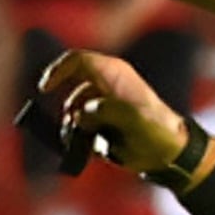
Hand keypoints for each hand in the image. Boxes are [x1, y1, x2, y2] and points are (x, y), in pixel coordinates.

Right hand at [34, 47, 185, 176]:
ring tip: (88, 144)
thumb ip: (105, 111)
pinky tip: (94, 150)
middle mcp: (106, 85)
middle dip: (68, 111)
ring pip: (74, 112)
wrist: (169, 154)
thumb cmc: (157, 132)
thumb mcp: (134, 119)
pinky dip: (81, 138)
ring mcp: (103, 104)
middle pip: (71, 89)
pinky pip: (80, 128)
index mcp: (114, 74)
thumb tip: (81, 115)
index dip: (58, 71)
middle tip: (73, 130)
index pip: (77, 61)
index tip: (45, 89)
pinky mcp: (103, 122)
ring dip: (75, 129)